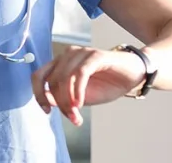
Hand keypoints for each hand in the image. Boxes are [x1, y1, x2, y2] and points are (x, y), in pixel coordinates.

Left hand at [31, 46, 145, 126]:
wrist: (134, 75)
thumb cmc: (108, 84)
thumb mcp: (80, 96)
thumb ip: (63, 98)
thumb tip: (47, 101)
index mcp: (61, 63)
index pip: (39, 76)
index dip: (38, 94)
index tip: (46, 111)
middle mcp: (68, 55)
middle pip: (52, 81)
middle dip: (60, 103)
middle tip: (72, 118)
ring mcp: (81, 53)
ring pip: (64, 78)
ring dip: (68, 100)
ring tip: (77, 114)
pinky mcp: (95, 55)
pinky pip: (80, 74)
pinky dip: (77, 91)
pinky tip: (80, 103)